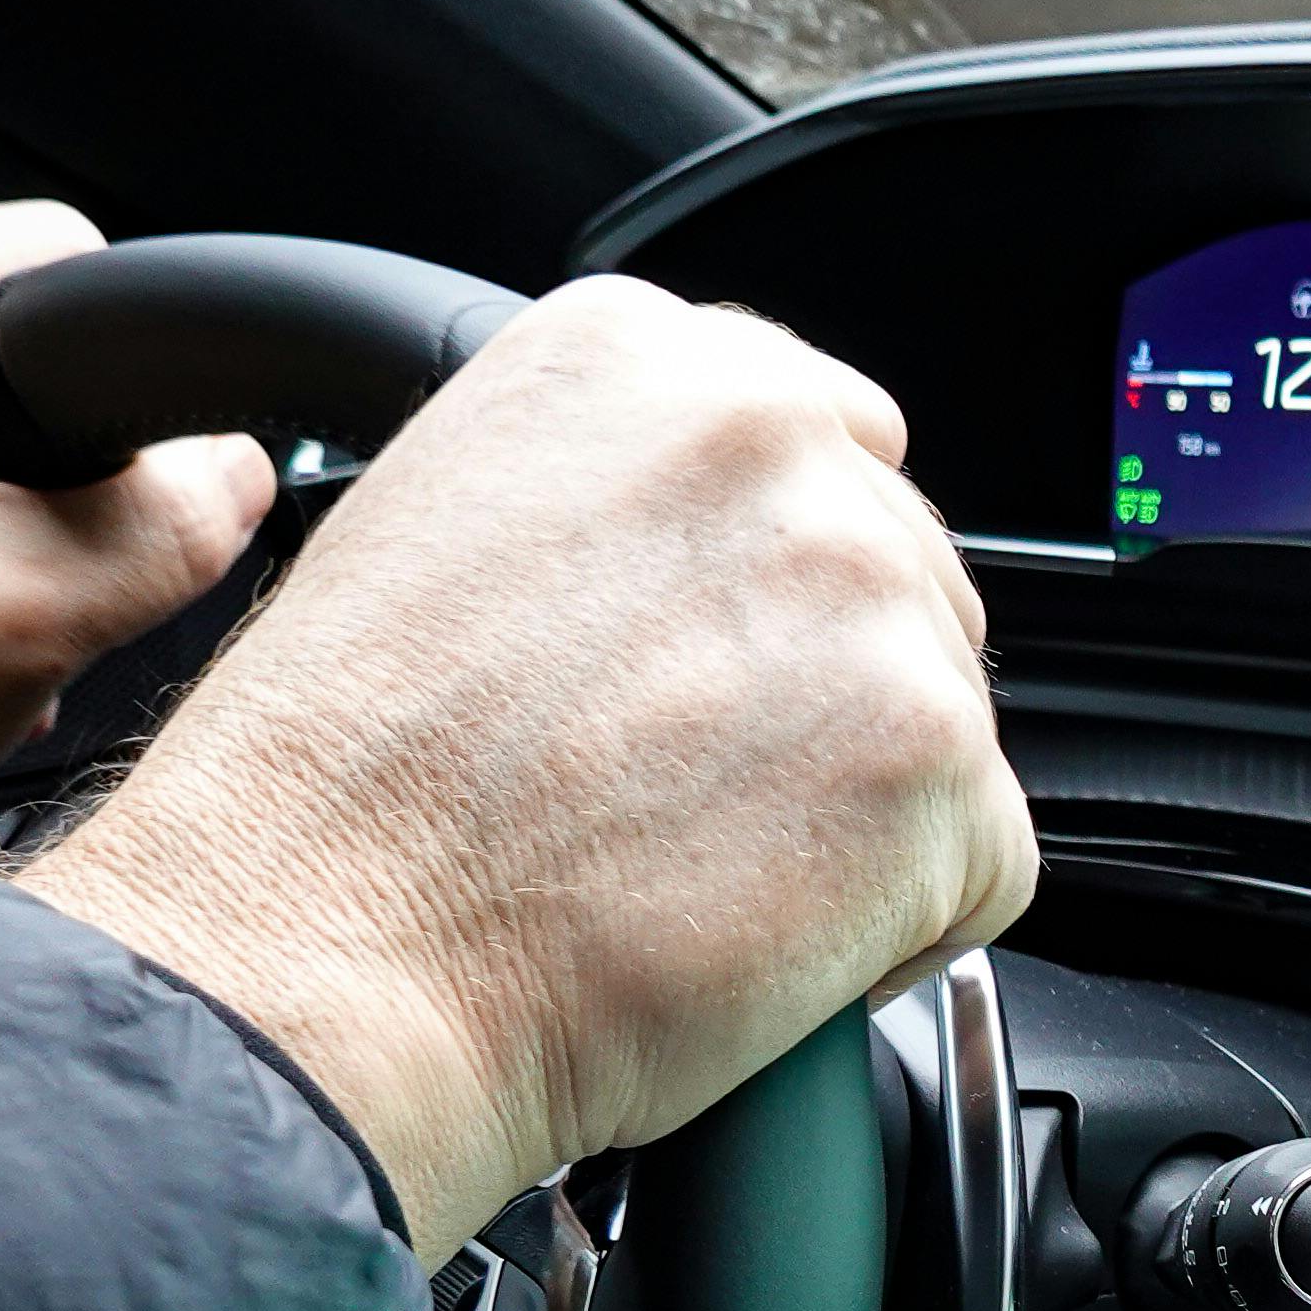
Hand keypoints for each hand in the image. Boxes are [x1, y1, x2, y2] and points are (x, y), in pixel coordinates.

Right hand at [15, 278, 1032, 1259]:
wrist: (328, 953)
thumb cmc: (348, 794)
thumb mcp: (450, 528)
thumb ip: (621, 499)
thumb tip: (731, 558)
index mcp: (642, 356)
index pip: (826, 443)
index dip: (777, 592)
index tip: (712, 669)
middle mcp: (771, 441)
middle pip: (903, 584)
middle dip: (824, 701)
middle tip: (675, 793)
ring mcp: (868, 591)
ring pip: (944, 720)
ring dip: (859, 813)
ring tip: (691, 865)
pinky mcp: (933, 754)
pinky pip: (983, 861)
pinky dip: (898, 931)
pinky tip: (753, 938)